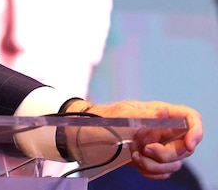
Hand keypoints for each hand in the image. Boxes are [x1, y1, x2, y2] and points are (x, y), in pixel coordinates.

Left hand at [69, 99, 201, 179]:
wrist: (87, 134)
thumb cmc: (104, 118)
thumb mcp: (122, 114)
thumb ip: (145, 115)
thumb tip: (164, 111)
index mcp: (160, 113)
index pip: (189, 118)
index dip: (196, 131)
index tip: (189, 145)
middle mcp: (163, 130)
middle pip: (185, 146)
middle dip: (167, 154)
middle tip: (146, 150)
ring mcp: (159, 145)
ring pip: (174, 163)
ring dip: (156, 165)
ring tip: (135, 155)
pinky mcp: (151, 160)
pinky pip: (163, 172)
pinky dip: (151, 172)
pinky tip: (135, 163)